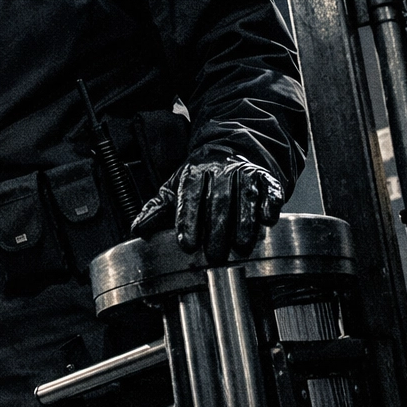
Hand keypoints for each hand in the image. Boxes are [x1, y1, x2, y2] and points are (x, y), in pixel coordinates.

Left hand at [130, 159, 284, 262]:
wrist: (232, 150)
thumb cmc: (202, 177)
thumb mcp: (176, 188)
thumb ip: (158, 209)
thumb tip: (138, 228)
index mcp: (195, 173)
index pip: (190, 196)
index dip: (188, 220)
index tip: (186, 243)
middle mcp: (220, 170)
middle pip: (218, 200)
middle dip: (217, 228)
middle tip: (214, 255)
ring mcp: (244, 172)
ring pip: (245, 195)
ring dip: (244, 221)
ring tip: (241, 245)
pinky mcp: (265, 177)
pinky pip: (269, 188)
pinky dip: (269, 203)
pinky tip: (267, 219)